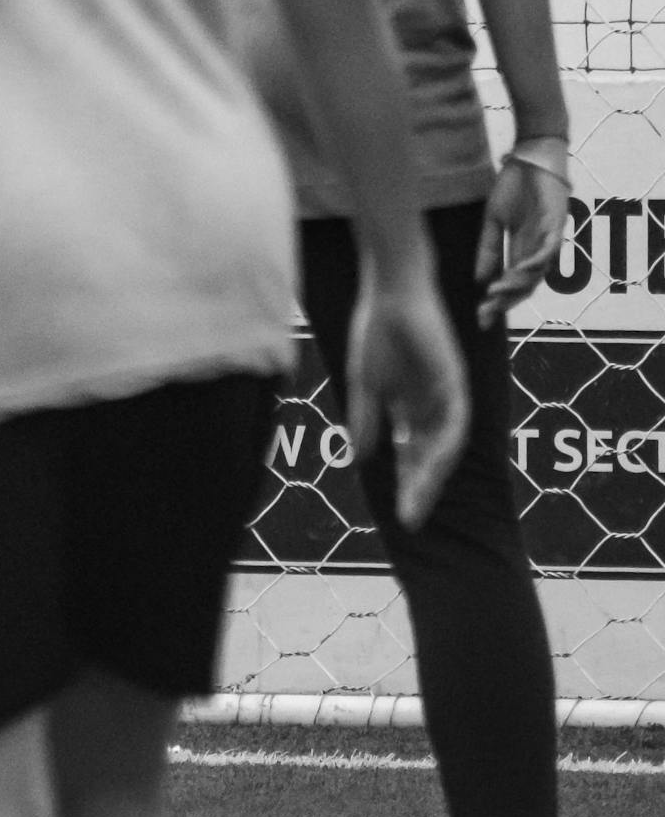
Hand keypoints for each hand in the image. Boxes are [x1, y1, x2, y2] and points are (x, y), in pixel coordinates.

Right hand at [344, 261, 468, 531]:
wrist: (389, 292)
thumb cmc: (375, 330)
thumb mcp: (365, 383)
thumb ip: (366, 420)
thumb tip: (359, 461)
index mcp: (408, 407)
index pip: (409, 455)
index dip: (405, 485)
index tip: (399, 518)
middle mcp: (431, 407)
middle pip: (429, 458)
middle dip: (420, 490)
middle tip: (410, 523)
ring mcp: (446, 396)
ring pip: (444, 447)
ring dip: (432, 476)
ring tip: (418, 502)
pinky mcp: (455, 382)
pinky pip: (454, 422)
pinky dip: (444, 445)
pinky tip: (432, 465)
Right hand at [474, 155, 569, 325]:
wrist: (531, 160)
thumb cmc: (514, 188)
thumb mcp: (493, 221)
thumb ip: (489, 249)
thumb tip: (479, 279)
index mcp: (520, 250)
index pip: (509, 284)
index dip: (496, 302)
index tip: (479, 318)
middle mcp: (536, 251)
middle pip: (523, 286)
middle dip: (504, 302)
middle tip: (485, 313)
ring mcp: (547, 241)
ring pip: (536, 274)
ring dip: (515, 285)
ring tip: (494, 293)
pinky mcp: (556, 227)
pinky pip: (547, 251)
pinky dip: (533, 264)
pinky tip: (517, 272)